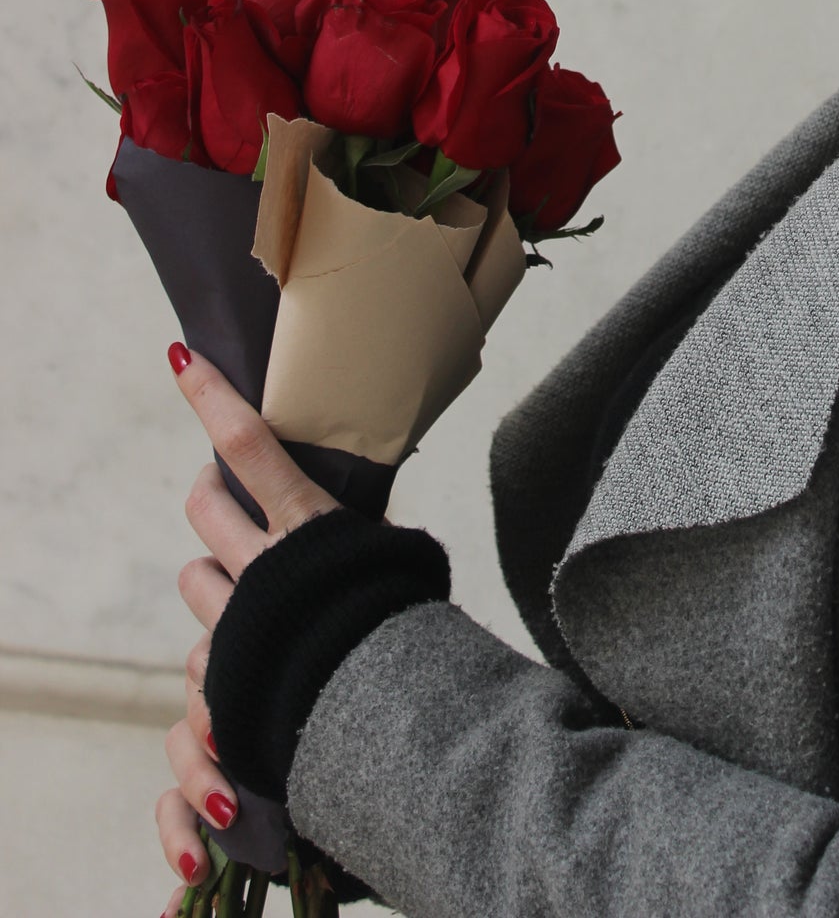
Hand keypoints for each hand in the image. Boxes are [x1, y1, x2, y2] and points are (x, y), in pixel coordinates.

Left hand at [156, 342, 339, 908]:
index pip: (245, 443)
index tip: (181, 359)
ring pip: (194, 578)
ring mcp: (234, 620)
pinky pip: (201, 652)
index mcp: (305, 525)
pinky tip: (257, 667)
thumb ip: (367, 537)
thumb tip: (369, 518)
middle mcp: (259, 564)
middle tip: (227, 501)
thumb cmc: (407, 633)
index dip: (209, 396)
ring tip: (255, 602)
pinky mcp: (222, 673)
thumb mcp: (395, 565)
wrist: (389, 729)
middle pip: (204, 502)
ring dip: (218, 581)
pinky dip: (225, 653)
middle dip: (210, 495)